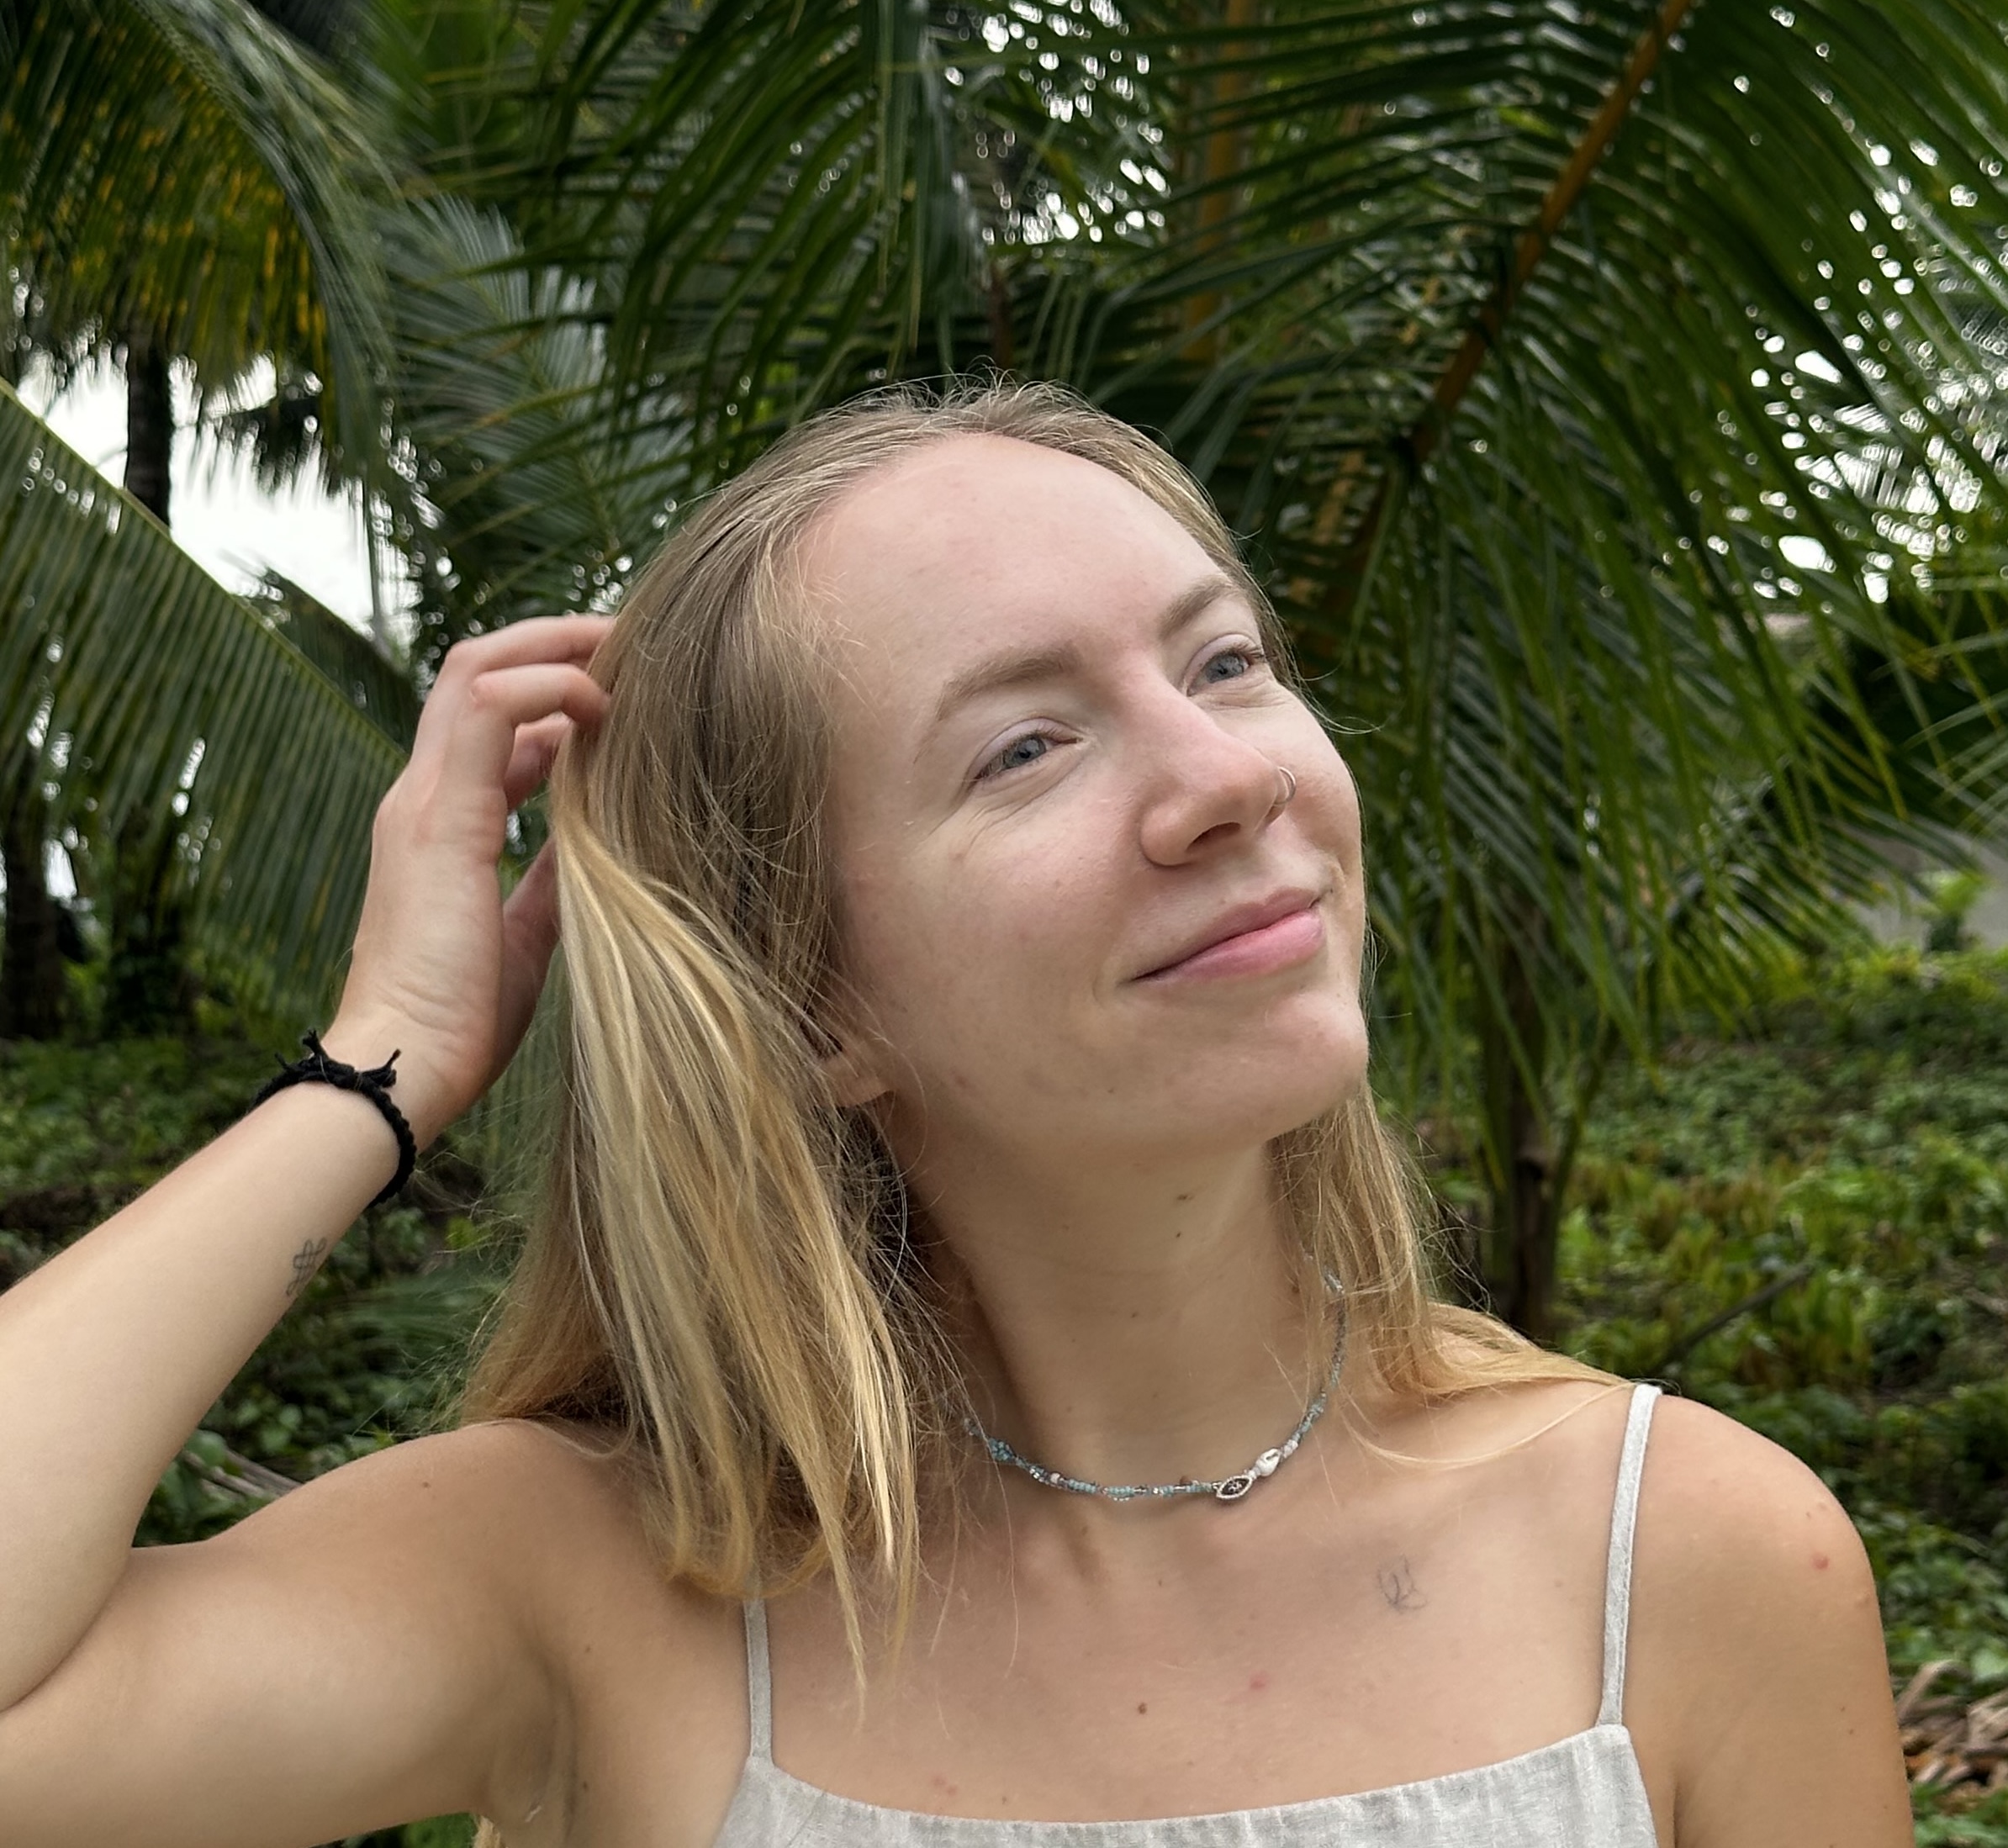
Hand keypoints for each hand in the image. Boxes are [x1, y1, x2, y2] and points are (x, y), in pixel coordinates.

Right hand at [320, 616, 613, 1144]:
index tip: (622, 692)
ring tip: (628, 649)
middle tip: (632, 641)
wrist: (405, 1067)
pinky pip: (490, 708)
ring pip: (477, 670)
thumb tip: (600, 835)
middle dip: (556, 642)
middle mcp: (421, 795)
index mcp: (440, 821)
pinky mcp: (440, 816)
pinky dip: (549, 686)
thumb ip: (552, 874)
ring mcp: (423, 800)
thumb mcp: (529, 931)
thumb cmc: (462, 1018)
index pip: (488, 720)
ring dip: (557, 646)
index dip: (553, 693)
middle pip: (476, 670)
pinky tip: (604, 704)